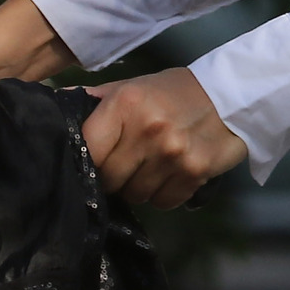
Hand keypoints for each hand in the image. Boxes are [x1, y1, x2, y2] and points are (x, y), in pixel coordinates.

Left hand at [83, 68, 247, 209]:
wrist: (232, 95)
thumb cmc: (174, 92)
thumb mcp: (133, 86)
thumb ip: (97, 102)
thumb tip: (56, 109)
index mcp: (126, 104)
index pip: (88, 151)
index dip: (91, 161)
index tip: (100, 160)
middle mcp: (148, 129)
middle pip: (110, 180)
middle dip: (115, 178)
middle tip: (130, 164)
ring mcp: (172, 153)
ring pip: (136, 195)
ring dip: (141, 188)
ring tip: (154, 167)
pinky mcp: (194, 172)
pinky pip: (163, 203)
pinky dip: (165, 195)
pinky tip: (173, 174)